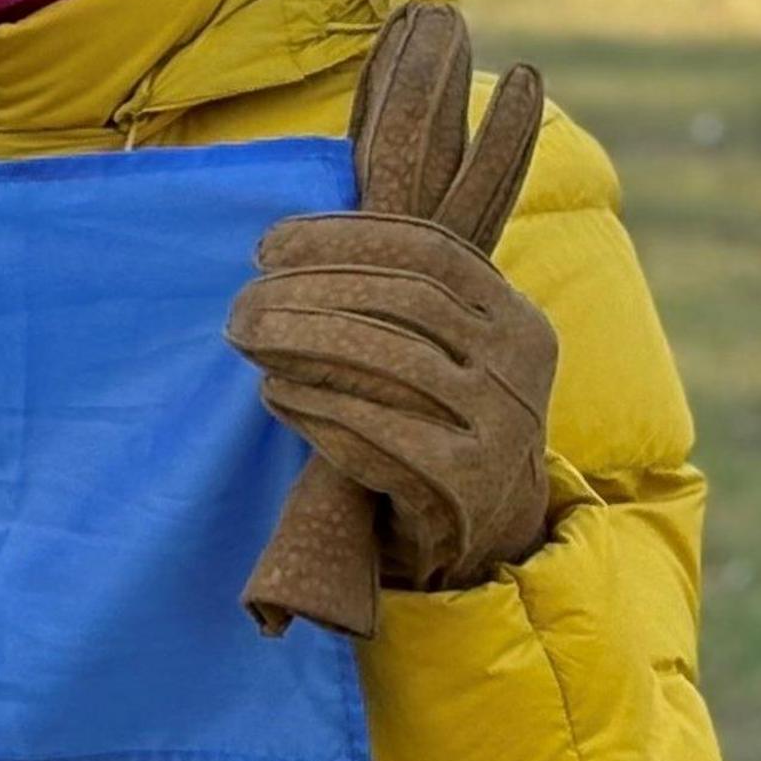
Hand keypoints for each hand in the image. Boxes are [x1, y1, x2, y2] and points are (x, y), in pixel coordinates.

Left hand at [230, 2, 559, 637]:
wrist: (484, 525)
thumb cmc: (430, 412)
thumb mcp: (435, 343)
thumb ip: (388, 290)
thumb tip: (278, 235)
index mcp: (512, 309)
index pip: (428, 249)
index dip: (341, 238)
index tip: (267, 244)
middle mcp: (521, 359)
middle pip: (405, 304)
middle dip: (310, 294)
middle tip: (239, 303)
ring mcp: (503, 423)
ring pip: (394, 364)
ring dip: (305, 344)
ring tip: (245, 338)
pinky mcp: (469, 483)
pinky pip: (383, 434)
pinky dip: (318, 409)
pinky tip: (274, 396)